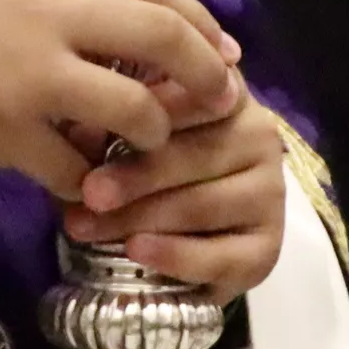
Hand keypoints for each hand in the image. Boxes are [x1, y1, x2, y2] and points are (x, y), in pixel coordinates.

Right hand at [0, 0, 245, 201]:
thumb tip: (151, 27)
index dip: (200, 21)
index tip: (225, 51)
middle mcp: (47, 12)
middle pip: (160, 34)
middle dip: (204, 73)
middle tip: (219, 101)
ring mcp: (30, 73)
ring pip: (133, 106)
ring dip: (154, 133)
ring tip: (148, 146)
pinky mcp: (8, 130)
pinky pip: (78, 166)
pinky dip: (92, 181)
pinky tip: (89, 184)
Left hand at [59, 93, 289, 296]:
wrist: (182, 241)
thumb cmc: (144, 167)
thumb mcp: (123, 133)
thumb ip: (110, 123)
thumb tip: (79, 127)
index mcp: (225, 93)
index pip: (192, 94)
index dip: (144, 110)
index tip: (94, 124)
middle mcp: (259, 136)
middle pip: (195, 154)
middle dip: (135, 175)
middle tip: (87, 192)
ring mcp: (270, 193)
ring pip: (203, 204)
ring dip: (142, 218)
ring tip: (90, 227)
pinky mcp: (268, 248)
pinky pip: (222, 255)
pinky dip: (175, 255)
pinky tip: (137, 251)